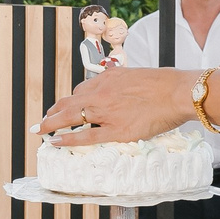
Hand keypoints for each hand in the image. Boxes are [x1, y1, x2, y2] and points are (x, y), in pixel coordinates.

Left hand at [36, 67, 193, 143]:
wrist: (177, 92)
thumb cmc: (165, 83)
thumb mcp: (138, 76)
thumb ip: (124, 84)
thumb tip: (123, 91)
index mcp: (108, 79)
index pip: (81, 90)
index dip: (71, 101)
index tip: (66, 107)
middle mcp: (102, 93)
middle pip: (68, 102)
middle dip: (52, 112)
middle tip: (43, 121)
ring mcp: (106, 112)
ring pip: (70, 117)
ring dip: (52, 124)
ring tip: (42, 131)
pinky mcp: (116, 130)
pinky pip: (85, 136)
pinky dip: (67, 139)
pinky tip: (56, 142)